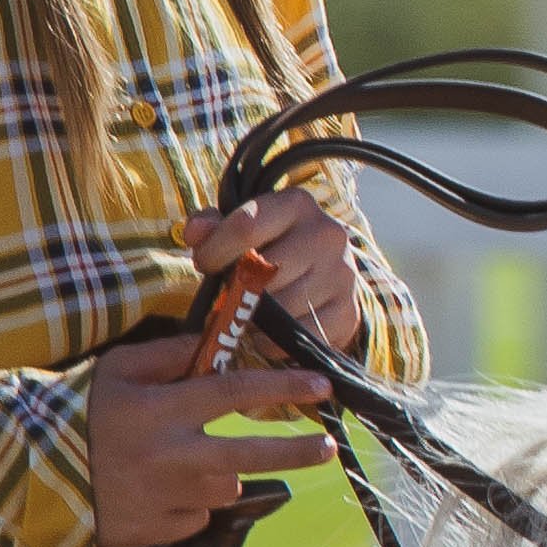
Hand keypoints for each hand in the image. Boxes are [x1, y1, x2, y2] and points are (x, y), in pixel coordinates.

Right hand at [87, 326, 330, 546]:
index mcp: (159, 410)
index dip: (282, 389)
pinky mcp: (157, 531)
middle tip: (328, 447)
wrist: (27, 477)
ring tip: (177, 465)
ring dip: (216, 476)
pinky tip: (157, 492)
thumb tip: (214, 341)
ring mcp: (164, 498)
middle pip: (249, 455)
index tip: (321, 387)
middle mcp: (169, 456)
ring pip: (223, 487)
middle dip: (296, 452)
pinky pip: (196, 516)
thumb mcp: (116, 371)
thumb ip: (168, 355)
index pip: (233, 393)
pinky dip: (188, 505)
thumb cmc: (77, 413)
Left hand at [185, 190, 367, 352]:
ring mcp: (343, 275)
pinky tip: (267, 332)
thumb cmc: (271, 244)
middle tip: (229, 291)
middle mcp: (328, 235)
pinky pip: (299, 336)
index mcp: (297, 204)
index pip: (245, 227)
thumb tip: (195, 232)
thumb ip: (212, 226)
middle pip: (263, 270)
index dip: (214, 251)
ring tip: (249, 309)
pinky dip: (274, 342)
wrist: (323, 270)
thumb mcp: (241, 225)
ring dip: (255, 316)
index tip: (205, 264)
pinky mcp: (350, 312)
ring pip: (281, 306)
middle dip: (236, 286)